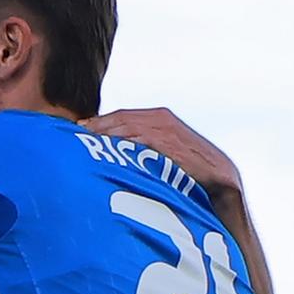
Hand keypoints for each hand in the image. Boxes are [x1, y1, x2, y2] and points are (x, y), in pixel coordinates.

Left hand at [86, 106, 242, 201]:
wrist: (221, 178)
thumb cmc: (191, 170)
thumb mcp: (166, 152)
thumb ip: (145, 147)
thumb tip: (120, 155)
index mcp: (159, 116)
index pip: (121, 116)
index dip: (99, 122)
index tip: (77, 130)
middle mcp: (161, 118)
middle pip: (119, 119)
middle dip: (96, 126)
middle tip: (72, 135)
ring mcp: (165, 129)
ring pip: (126, 128)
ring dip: (103, 135)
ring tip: (82, 143)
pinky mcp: (170, 142)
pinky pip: (139, 140)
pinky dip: (120, 144)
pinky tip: (104, 152)